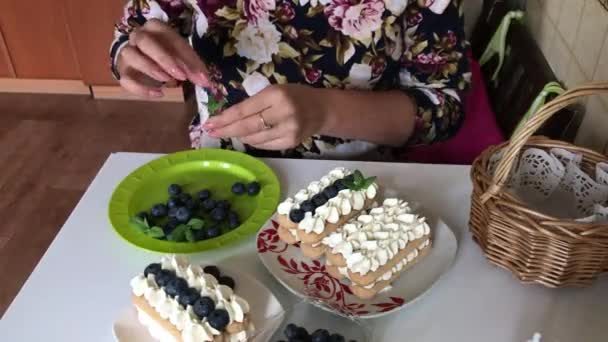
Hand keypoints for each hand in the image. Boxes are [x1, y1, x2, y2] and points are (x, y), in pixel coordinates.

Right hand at [116, 19, 208, 97]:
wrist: (142, 58)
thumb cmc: (167, 54)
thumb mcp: (182, 57)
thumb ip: (194, 68)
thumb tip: (206, 82)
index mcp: (156, 28)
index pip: (169, 38)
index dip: (184, 56)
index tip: (196, 74)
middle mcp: (138, 36)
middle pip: (145, 42)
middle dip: (164, 59)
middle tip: (181, 76)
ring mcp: (128, 53)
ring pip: (131, 55)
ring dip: (150, 68)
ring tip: (166, 81)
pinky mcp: (123, 71)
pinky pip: (126, 79)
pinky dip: (140, 88)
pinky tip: (158, 94)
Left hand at [204, 84, 328, 149]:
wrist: (321, 110)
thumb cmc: (294, 96)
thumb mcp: (274, 91)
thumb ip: (254, 103)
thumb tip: (227, 118)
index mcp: (276, 95)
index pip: (244, 110)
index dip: (224, 118)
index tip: (209, 123)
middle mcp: (283, 113)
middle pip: (247, 126)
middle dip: (226, 130)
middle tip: (210, 132)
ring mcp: (288, 130)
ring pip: (253, 138)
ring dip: (239, 136)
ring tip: (231, 132)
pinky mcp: (291, 143)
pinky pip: (264, 145)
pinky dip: (253, 141)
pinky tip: (249, 136)